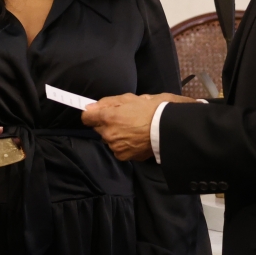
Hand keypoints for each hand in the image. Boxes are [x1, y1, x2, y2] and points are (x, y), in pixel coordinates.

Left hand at [82, 93, 199, 161]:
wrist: (169, 129)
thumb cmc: (152, 109)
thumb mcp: (129, 98)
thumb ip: (107, 102)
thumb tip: (90, 107)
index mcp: (109, 117)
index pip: (86, 117)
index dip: (92, 114)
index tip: (97, 112)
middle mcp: (109, 134)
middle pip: (98, 128)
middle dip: (106, 124)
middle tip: (123, 119)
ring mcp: (116, 147)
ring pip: (108, 139)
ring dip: (115, 135)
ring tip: (132, 129)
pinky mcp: (124, 156)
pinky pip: (118, 149)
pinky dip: (123, 145)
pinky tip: (135, 139)